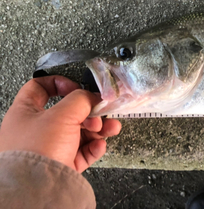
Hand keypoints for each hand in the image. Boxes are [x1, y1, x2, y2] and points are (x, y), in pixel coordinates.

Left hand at [0, 75, 120, 172]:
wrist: (37, 187)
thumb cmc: (37, 150)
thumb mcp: (62, 114)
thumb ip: (81, 99)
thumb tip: (93, 97)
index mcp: (25, 112)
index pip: (40, 88)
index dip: (60, 84)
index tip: (76, 87)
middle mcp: (34, 130)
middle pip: (68, 112)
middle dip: (90, 112)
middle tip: (101, 112)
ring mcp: (48, 148)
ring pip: (78, 132)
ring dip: (98, 128)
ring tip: (110, 128)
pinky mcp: (61, 164)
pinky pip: (81, 152)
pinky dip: (93, 147)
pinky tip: (99, 145)